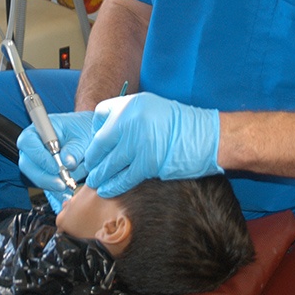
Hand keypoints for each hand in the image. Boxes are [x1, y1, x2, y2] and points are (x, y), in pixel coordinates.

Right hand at [17, 110, 92, 192]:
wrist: (90, 135)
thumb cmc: (84, 130)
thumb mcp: (83, 137)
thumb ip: (75, 149)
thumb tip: (67, 162)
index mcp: (40, 129)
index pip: (28, 142)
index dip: (39, 157)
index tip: (56, 168)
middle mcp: (34, 145)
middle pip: (27, 164)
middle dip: (43, 177)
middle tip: (61, 184)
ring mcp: (37, 159)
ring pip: (35, 176)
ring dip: (51, 183)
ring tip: (68, 184)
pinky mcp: (45, 171)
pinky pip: (45, 183)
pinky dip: (56, 188)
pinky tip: (67, 189)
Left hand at [84, 93, 222, 197]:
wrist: (206, 136)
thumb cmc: (180, 124)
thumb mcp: (151, 106)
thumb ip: (129, 115)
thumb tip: (105, 132)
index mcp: (131, 103)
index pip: (100, 116)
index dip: (94, 132)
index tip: (94, 145)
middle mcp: (131, 120)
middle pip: (100, 143)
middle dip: (93, 159)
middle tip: (89, 168)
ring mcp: (138, 142)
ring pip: (110, 163)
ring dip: (100, 175)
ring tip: (95, 182)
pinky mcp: (148, 162)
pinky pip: (124, 177)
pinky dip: (113, 185)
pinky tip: (107, 190)